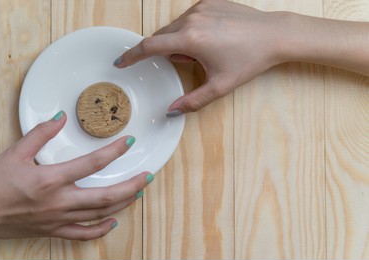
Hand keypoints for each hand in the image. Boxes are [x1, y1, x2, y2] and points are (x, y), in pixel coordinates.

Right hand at [0, 111, 152, 240]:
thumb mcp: (14, 153)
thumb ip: (40, 133)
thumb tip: (60, 117)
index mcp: (50, 180)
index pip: (92, 164)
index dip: (114, 151)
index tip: (129, 142)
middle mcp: (59, 202)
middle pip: (105, 196)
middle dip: (131, 186)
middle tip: (148, 176)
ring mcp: (58, 219)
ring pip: (99, 215)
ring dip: (122, 204)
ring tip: (138, 193)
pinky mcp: (53, 230)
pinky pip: (82, 234)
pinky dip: (100, 229)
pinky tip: (113, 221)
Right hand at [115, 0, 368, 115]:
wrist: (274, 35)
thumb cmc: (248, 61)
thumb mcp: (220, 86)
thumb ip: (192, 102)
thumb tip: (171, 112)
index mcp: (190, 39)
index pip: (149, 46)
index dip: (132, 55)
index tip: (121, 61)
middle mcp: (191, 18)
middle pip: (162, 36)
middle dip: (165, 51)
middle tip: (186, 62)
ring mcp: (200, 7)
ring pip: (175, 26)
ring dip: (178, 40)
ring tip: (204, 52)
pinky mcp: (209, 1)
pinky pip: (189, 17)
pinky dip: (190, 29)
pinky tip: (211, 39)